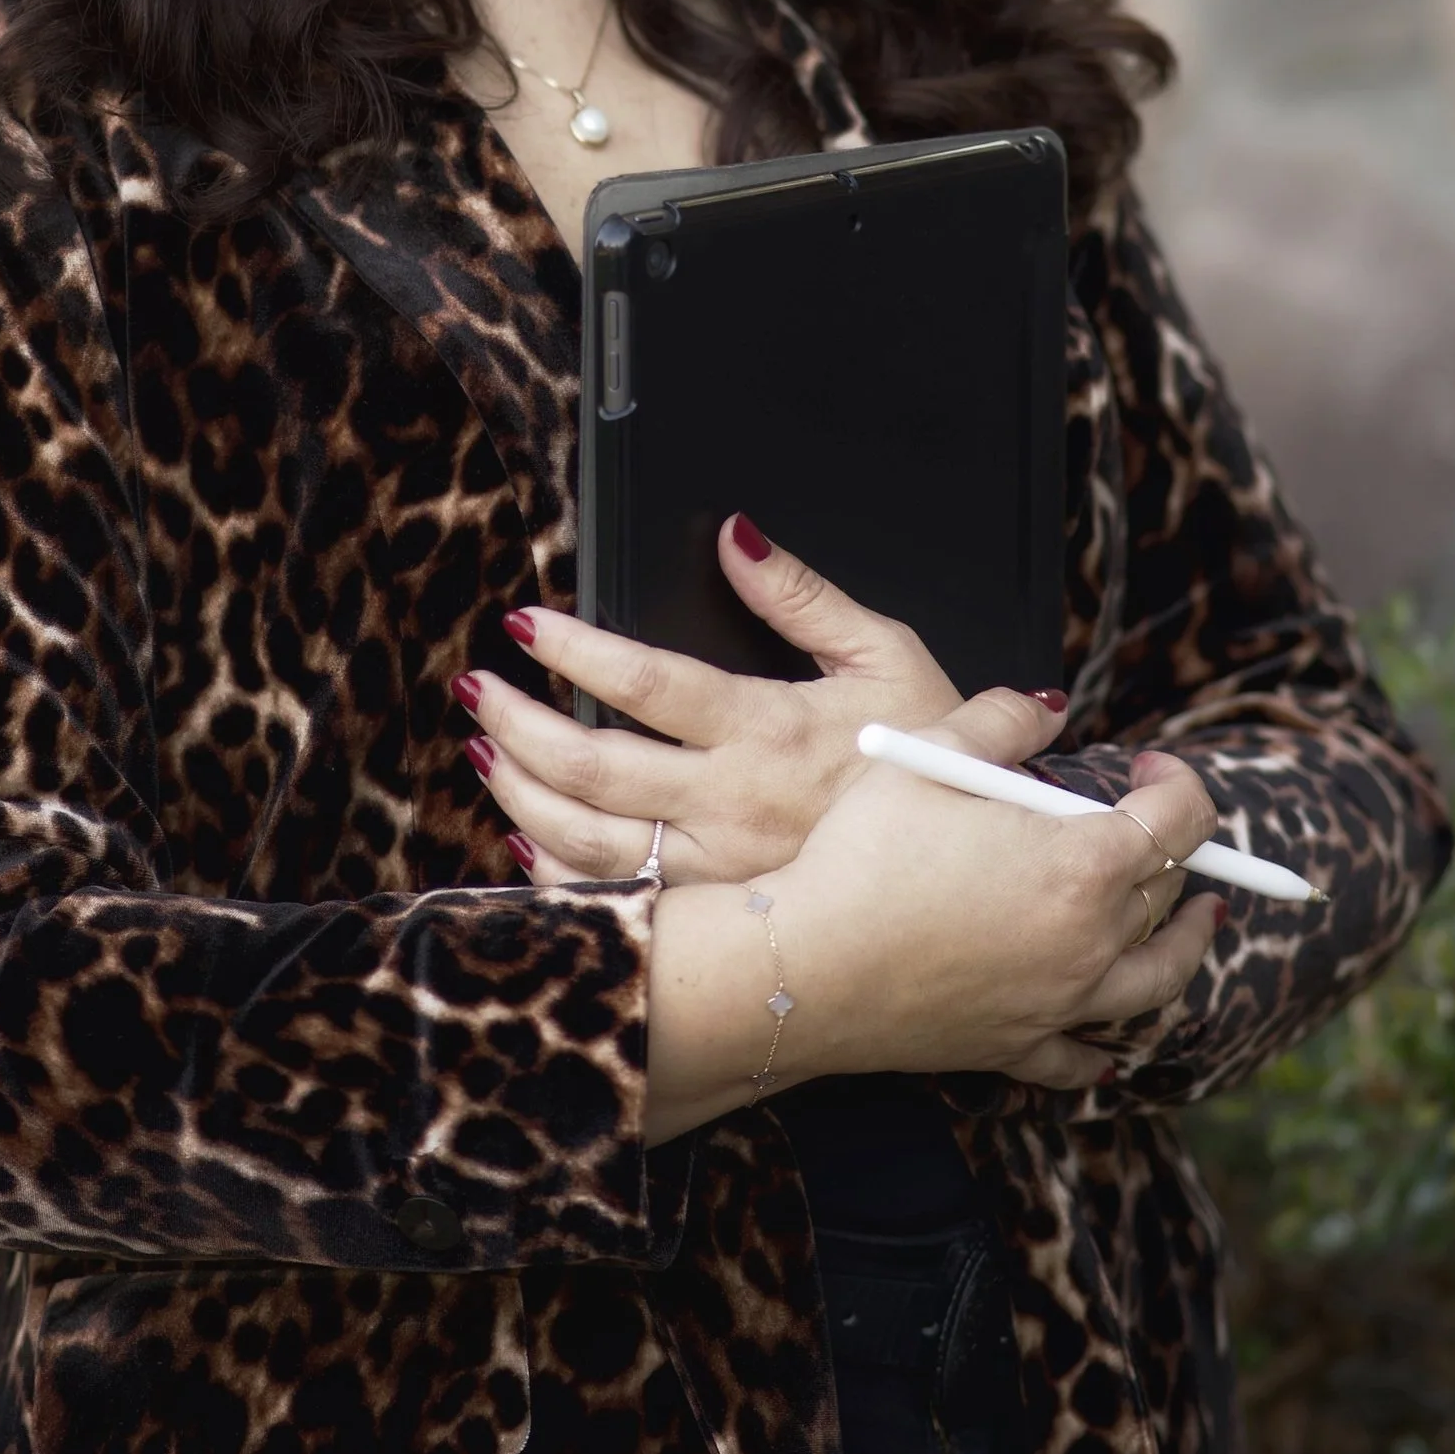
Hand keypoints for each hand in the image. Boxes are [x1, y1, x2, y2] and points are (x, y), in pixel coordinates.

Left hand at [461, 515, 1060, 886]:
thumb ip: (802, 595)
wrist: (979, 880)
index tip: (525, 624)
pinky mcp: (722, 918)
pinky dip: (561, 875)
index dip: (577, 651)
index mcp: (768, 732)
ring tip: (482, 751)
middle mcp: (734, 806)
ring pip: (592, 841)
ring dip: (522, 794)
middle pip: (595, 768)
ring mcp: (723, 871)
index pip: (647, 683)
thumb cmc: (934, 763)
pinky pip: (624, 904)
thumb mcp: (886, 654)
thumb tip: (735, 535)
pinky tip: (527, 841)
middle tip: (476, 689)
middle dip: (518, 725)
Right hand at [766, 727, 1224, 1096]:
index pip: (1180, 820)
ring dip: (1183, 943)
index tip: (1149, 764)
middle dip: (1174, 849)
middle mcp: (1091, 941)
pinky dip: (1103, 1050)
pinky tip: (1109, 1049)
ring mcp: (1059, 1003)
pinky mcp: (1016, 1045)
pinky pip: (1082, 1059)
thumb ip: (999, 719)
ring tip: (1196, 922)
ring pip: (1156, 979)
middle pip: (1167, 892)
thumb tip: (1048, 707)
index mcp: (1083, 864)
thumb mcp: (926, 754)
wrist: (806, 968)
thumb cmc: (863, 856)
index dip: (1177, 781)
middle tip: (1151, 824)